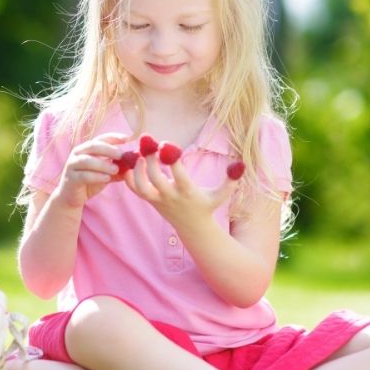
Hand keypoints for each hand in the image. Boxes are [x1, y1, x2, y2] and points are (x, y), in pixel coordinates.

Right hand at [55, 132, 128, 207]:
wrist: (71, 197)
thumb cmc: (90, 182)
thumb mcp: (106, 174)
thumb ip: (118, 169)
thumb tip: (135, 164)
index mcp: (87, 149)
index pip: (100, 138)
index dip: (113, 137)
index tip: (127, 138)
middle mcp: (78, 154)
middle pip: (93, 146)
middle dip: (108, 149)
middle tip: (121, 155)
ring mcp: (72, 165)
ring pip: (87, 160)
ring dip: (102, 164)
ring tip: (115, 169)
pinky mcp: (70, 178)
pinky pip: (83, 175)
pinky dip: (96, 176)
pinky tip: (106, 179)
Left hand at [124, 149, 239, 233]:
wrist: (193, 228)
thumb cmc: (207, 205)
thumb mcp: (222, 194)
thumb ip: (231, 180)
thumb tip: (240, 164)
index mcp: (188, 191)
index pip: (177, 173)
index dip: (171, 157)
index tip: (167, 143)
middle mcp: (170, 196)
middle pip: (155, 177)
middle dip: (150, 158)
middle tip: (149, 142)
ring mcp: (158, 200)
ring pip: (141, 185)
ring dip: (137, 169)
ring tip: (140, 153)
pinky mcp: (150, 201)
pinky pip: (135, 190)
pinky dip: (129, 177)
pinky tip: (132, 163)